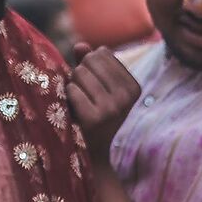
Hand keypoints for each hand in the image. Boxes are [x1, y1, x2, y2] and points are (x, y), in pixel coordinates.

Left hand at [68, 45, 141, 165]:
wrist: (93, 156)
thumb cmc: (94, 116)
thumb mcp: (98, 88)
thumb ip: (90, 63)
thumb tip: (80, 45)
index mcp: (133, 87)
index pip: (103, 53)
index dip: (91, 66)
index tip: (96, 88)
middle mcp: (127, 97)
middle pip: (90, 60)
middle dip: (81, 74)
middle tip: (85, 96)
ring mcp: (112, 108)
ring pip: (79, 73)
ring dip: (73, 85)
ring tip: (79, 104)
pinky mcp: (94, 119)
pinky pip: (71, 89)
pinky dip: (67, 97)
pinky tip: (74, 112)